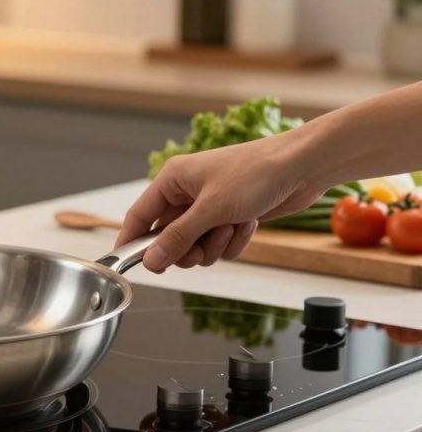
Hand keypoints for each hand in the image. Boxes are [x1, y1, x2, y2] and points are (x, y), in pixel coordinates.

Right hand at [116, 133, 325, 272]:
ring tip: (232, 227)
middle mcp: (186, 193)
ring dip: (214, 245)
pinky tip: (247, 223)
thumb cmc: (256, 173)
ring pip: (194, 246)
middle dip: (186, 248)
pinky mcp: (229, 217)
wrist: (303, 167)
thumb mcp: (211, 210)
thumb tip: (150, 261)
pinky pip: (218, 245)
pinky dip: (233, 241)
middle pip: (167, 238)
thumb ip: (177, 238)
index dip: (131, 241)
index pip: (139, 216)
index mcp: (172, 180)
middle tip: (199, 250)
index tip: (128, 264)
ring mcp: (208, 206)